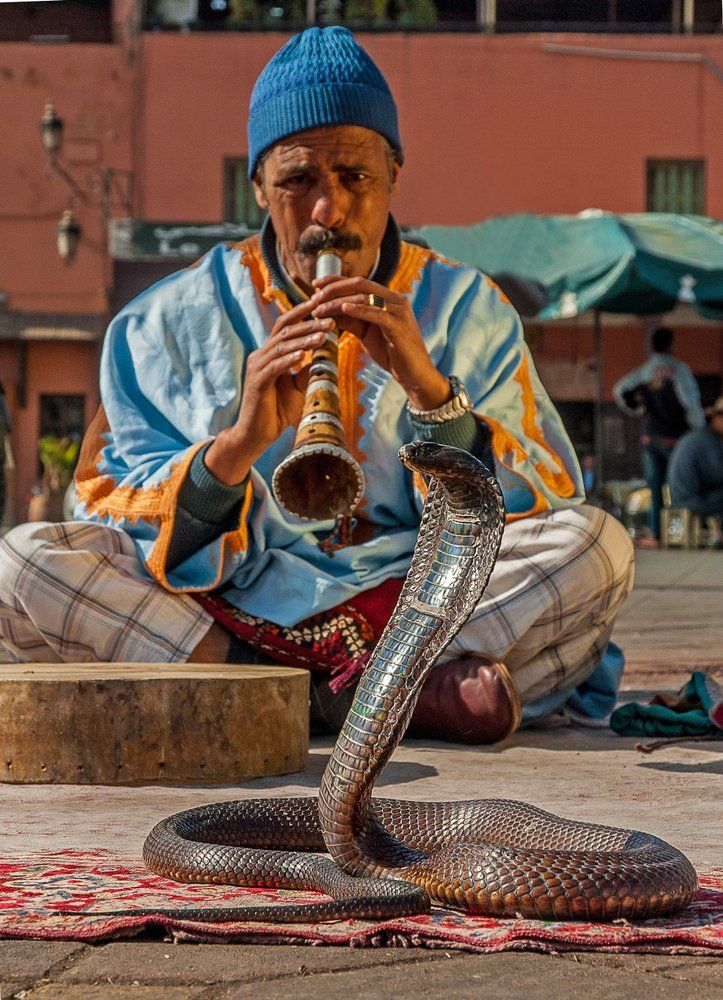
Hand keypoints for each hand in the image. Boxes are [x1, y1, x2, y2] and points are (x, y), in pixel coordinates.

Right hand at [205, 299, 333, 484]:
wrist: (257, 435)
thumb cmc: (278, 411)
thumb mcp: (298, 386)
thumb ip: (308, 369)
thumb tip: (326, 354)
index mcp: (269, 354)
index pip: (284, 326)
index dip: (301, 313)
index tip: (321, 305)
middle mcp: (260, 356)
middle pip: (284, 331)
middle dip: (307, 323)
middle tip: (329, 320)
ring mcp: (256, 368)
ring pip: (281, 347)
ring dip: (303, 340)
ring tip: (322, 335)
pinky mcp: (257, 383)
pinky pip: (274, 367)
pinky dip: (289, 360)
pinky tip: (303, 356)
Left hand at [310, 274, 450, 410]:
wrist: (415, 374)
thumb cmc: (391, 354)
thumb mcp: (366, 334)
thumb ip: (351, 320)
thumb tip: (327, 311)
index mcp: (388, 299)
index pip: (358, 282)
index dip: (335, 281)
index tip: (315, 285)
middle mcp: (395, 299)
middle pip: (360, 284)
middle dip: (333, 288)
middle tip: (313, 296)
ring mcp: (399, 311)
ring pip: (364, 298)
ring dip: (338, 302)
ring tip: (319, 309)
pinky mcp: (399, 325)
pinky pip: (376, 313)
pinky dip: (358, 310)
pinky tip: (342, 309)